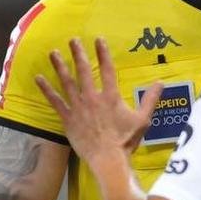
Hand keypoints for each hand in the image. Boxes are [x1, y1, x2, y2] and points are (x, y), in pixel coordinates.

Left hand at [36, 38, 162, 160]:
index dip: (103, 53)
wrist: (108, 159)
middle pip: (84, 71)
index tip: (98, 40)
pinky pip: (56, 102)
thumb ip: (150, 99)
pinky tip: (38, 78)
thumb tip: (161, 82)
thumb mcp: (142, 119)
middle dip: (78, 54)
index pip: (107, 69)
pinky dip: (47, 90)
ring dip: (60, 66)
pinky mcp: (68, 119)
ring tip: (53, 53)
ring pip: (67, 83)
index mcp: (111, 97)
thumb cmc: (126, 140)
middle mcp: (93, 98)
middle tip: (72, 40)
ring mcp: (79, 108)